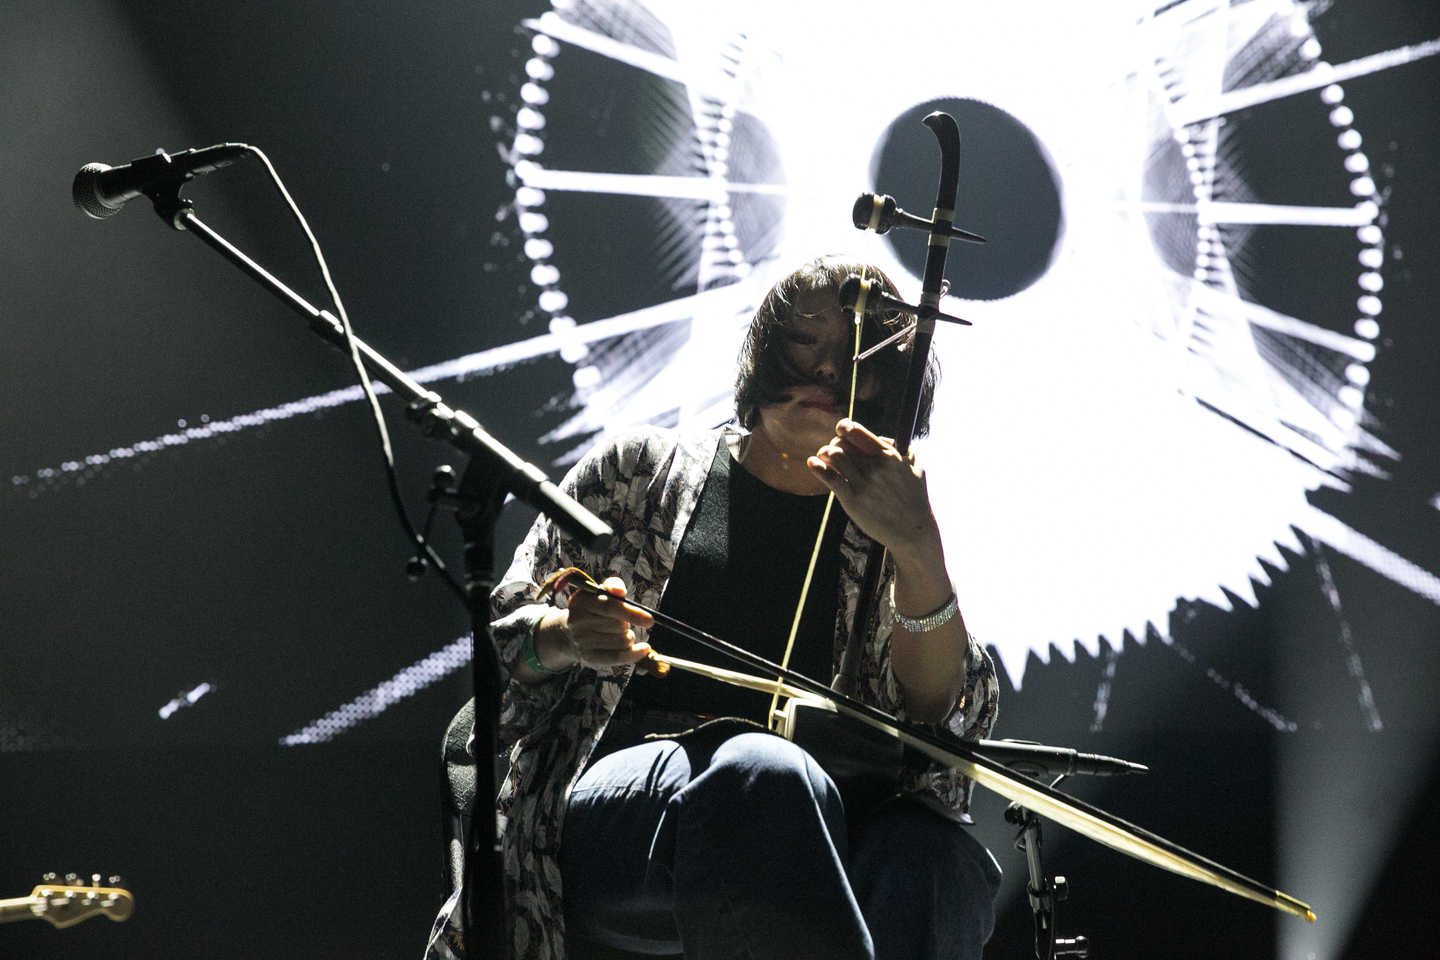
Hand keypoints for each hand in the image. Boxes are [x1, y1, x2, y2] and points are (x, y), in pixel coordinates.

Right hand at [535, 576, 654, 671]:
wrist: (566, 634)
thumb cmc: (591, 610)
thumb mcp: (597, 593)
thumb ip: (612, 585)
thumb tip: (620, 590)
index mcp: (582, 601)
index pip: (610, 607)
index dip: (631, 613)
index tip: (650, 620)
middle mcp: (579, 622)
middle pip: (619, 625)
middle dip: (627, 624)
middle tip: (620, 623)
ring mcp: (583, 642)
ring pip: (622, 640)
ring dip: (628, 637)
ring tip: (619, 634)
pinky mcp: (589, 658)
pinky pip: (618, 657)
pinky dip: (634, 654)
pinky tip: (643, 649)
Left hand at [806, 419, 943, 566]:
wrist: (913, 531)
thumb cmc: (914, 499)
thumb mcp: (916, 468)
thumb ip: (901, 450)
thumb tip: (880, 438)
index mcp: (889, 456)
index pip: (858, 432)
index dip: (844, 427)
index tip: (841, 430)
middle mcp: (875, 468)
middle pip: (842, 444)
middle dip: (834, 443)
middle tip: (834, 450)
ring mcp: (863, 484)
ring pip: (835, 458)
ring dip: (825, 454)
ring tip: (824, 457)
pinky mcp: (853, 501)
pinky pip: (832, 479)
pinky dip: (818, 468)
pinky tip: (812, 463)